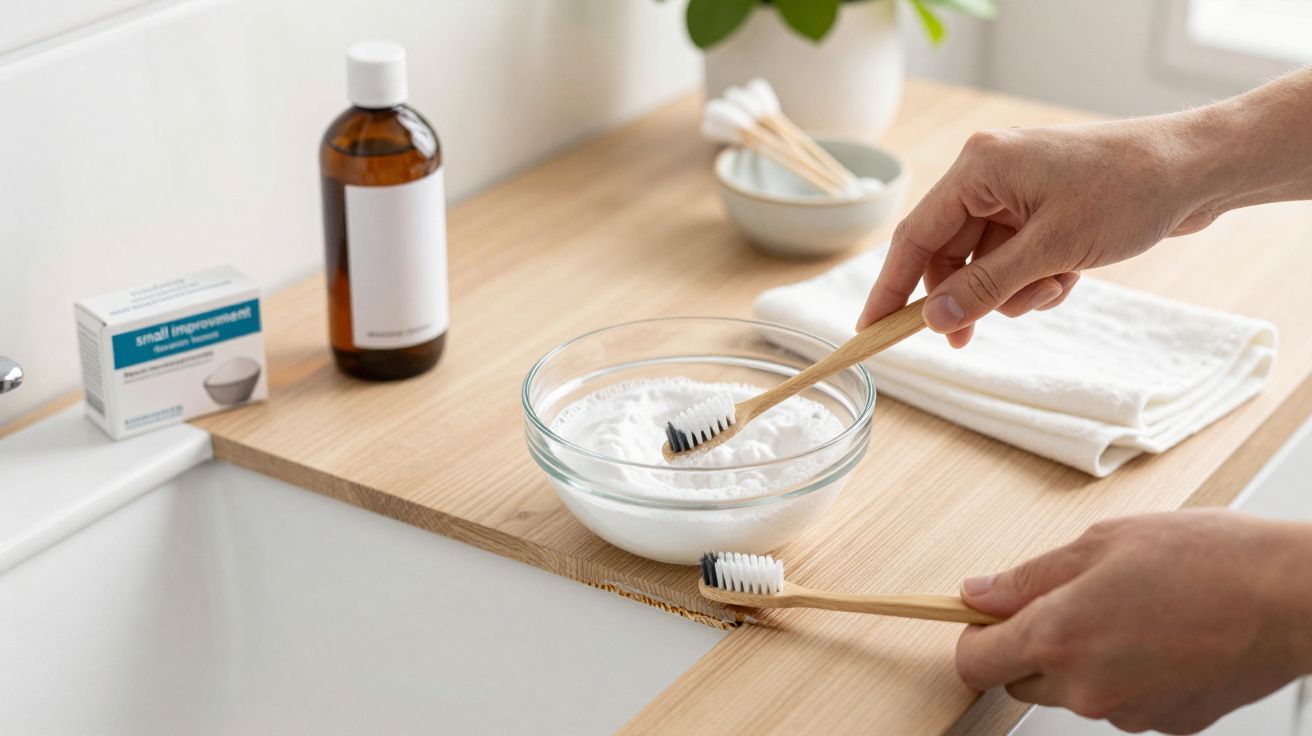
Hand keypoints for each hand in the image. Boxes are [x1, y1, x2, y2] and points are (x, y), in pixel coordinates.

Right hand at [858, 115, 1221, 346]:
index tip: (869, 329)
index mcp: (979, 168)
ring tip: (1053, 287)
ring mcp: (1017, 191)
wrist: (1197, 169)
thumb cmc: (1127, 192)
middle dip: (966, 297)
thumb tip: (935, 318)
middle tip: (964, 342)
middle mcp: (989, 174)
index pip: (915, 236)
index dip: (890, 287)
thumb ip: (987, 286)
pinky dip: (1036, 278)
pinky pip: (1015, 257)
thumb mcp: (1052, 249)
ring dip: (1013, 290)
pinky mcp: (1042, 208)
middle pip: (947, 254)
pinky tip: (1070, 276)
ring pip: (984, 263)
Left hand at [955, 510, 1311, 733]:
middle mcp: (1085, 687)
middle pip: (1020, 680)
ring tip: (1128, 609)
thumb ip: (1029, 577)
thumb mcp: (1100, 543)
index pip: (974, 661)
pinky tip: (1158, 635)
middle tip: (1069, 599)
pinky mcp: (1164, 724)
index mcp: (1058, 636)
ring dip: (1081, 657)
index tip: (984, 616)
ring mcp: (1126, 713)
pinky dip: (1125, 673)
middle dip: (1029, 644)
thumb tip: (978, 593)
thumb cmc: (1207, 561)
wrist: (1289, 599)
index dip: (973, 636)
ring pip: (1073, 690)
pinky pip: (1120, 700)